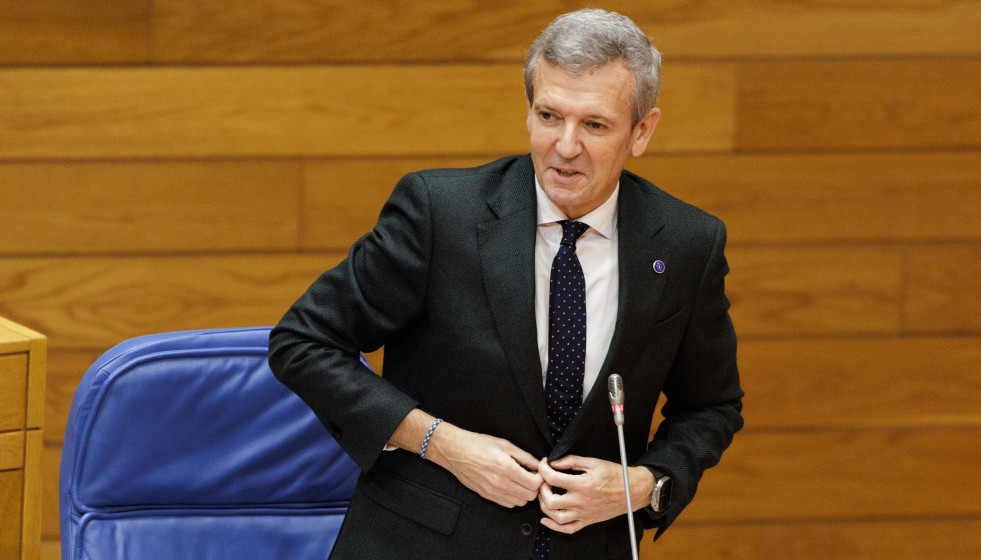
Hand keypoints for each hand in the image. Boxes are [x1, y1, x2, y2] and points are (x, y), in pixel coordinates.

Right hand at [427, 423, 543, 507]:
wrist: (455, 451)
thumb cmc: (478, 444)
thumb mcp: (505, 444)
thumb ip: (524, 456)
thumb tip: (539, 464)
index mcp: (507, 468)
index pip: (535, 483)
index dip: (540, 477)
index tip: (538, 471)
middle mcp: (500, 483)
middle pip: (530, 496)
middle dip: (534, 486)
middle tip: (532, 476)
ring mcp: (493, 492)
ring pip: (520, 502)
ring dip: (525, 493)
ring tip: (521, 481)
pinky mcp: (487, 496)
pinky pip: (508, 504)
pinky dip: (514, 497)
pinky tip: (511, 486)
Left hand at [537, 455, 653, 533]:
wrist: (632, 491)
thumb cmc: (615, 475)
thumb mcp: (593, 462)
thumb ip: (572, 461)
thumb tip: (554, 462)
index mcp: (582, 484)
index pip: (553, 478)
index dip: (543, 469)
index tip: (544, 464)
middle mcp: (581, 501)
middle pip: (551, 501)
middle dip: (541, 490)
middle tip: (543, 481)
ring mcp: (584, 513)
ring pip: (557, 517)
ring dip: (545, 507)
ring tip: (545, 495)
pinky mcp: (587, 521)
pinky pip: (568, 529)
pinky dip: (554, 527)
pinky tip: (546, 519)